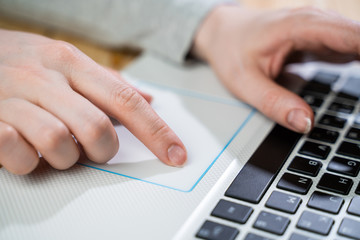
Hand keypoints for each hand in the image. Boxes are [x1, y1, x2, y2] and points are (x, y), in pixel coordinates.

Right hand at [0, 29, 185, 174]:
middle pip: (97, 129)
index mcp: (71, 63)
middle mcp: (46, 79)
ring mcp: (14, 99)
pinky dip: (27, 160)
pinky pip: (18, 153)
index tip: (175, 153)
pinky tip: (24, 147)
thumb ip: (108, 83)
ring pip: (60, 144)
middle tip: (92, 148)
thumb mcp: (65, 60)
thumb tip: (148, 100)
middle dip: (102, 150)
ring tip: (53, 145)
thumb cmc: (22, 61)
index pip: (125, 101)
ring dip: (64, 157)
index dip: (156, 131)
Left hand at [193, 5, 359, 132]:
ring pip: (358, 43)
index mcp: (299, 26)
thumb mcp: (244, 82)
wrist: (222, 34)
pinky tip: (358, 79)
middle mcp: (315, 23)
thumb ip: (274, 103)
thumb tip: (305, 123)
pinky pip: (351, 49)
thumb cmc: (230, 50)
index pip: (352, 36)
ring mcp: (320, 31)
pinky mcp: (320, 41)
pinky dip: (359, 63)